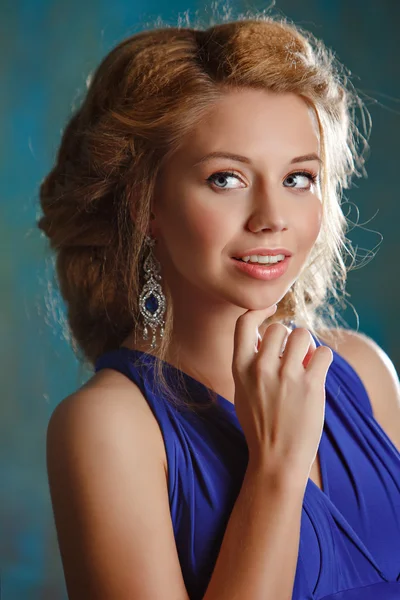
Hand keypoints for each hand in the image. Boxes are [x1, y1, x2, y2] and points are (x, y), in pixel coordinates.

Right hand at [232, 307, 332, 481]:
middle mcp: (260, 367)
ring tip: (307, 362)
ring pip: (303, 335)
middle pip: (280, 328)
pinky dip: (323, 359)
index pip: (244, 322)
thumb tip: (265, 337)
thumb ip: (249, 364)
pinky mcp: (310, 385)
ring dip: (308, 345)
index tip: (271, 310)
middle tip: (294, 354)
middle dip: (290, 337)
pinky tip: (318, 372)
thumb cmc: (259, 426)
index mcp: (239, 367)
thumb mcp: (241, 391)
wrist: (275, 459)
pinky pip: (323, 352)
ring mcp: (285, 376)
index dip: (259, 311)